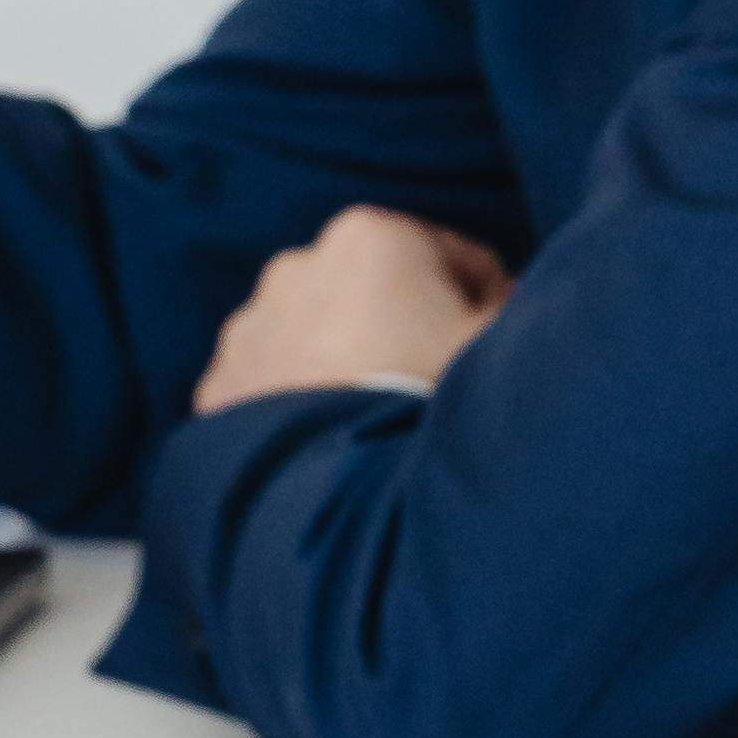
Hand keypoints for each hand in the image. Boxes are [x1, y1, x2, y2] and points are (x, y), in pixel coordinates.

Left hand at [190, 202, 511, 412]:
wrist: (345, 501)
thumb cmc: (432, 405)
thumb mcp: (503, 345)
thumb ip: (518, 306)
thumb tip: (512, 303)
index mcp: (372, 237)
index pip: (453, 258)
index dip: (483, 304)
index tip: (487, 349)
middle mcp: (297, 266)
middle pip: (377, 291)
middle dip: (404, 326)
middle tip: (432, 386)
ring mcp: (250, 327)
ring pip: (316, 334)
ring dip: (345, 360)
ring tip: (376, 419)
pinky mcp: (219, 387)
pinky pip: (269, 385)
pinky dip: (296, 403)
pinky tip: (330, 440)